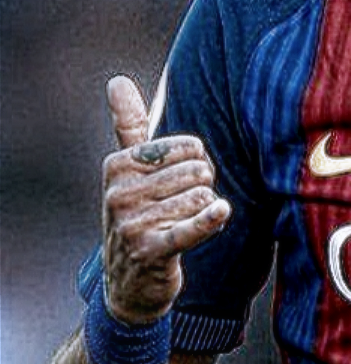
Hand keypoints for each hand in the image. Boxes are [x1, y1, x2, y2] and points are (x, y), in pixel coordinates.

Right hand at [102, 76, 230, 324]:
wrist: (128, 283)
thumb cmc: (137, 215)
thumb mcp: (129, 171)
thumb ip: (128, 126)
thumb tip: (116, 80)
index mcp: (118, 165)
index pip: (189, 147)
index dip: (198, 165)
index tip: (179, 184)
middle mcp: (119, 192)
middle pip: (198, 172)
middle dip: (204, 188)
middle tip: (185, 209)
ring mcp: (131, 222)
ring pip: (202, 198)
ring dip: (204, 213)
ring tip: (182, 226)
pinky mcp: (149, 250)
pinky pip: (190, 227)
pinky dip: (209, 220)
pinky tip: (221, 213)